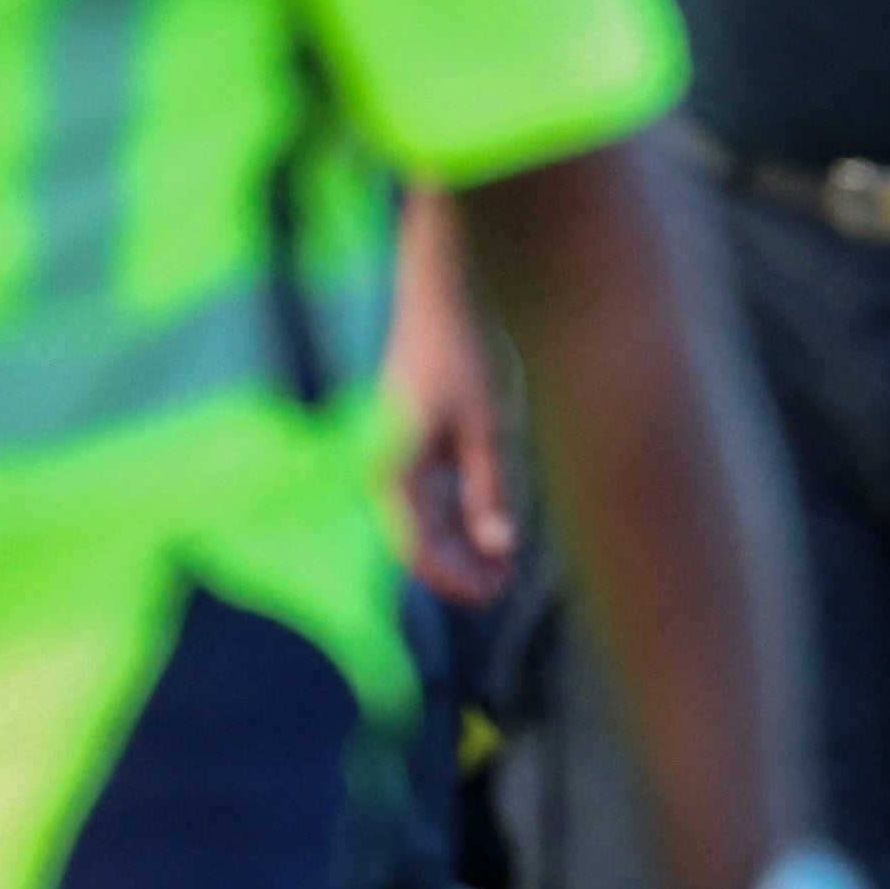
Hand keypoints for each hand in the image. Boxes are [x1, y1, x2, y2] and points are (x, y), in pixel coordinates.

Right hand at [379, 186, 519, 607]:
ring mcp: (398, 453)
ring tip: (503, 567)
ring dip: (461, 545)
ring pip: (427, 520)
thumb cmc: (466, 353)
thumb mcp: (489, 425)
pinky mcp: (414, 438)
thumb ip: (490, 488)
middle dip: (460, 568)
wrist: (446, 292)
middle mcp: (386, 467)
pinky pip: (432, 494)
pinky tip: (492, 528)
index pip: (417, 549)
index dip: (454, 579)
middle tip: (503, 588)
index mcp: (392, 469)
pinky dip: (459, 514)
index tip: (492, 596)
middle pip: (420, 540)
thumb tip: (500, 547)